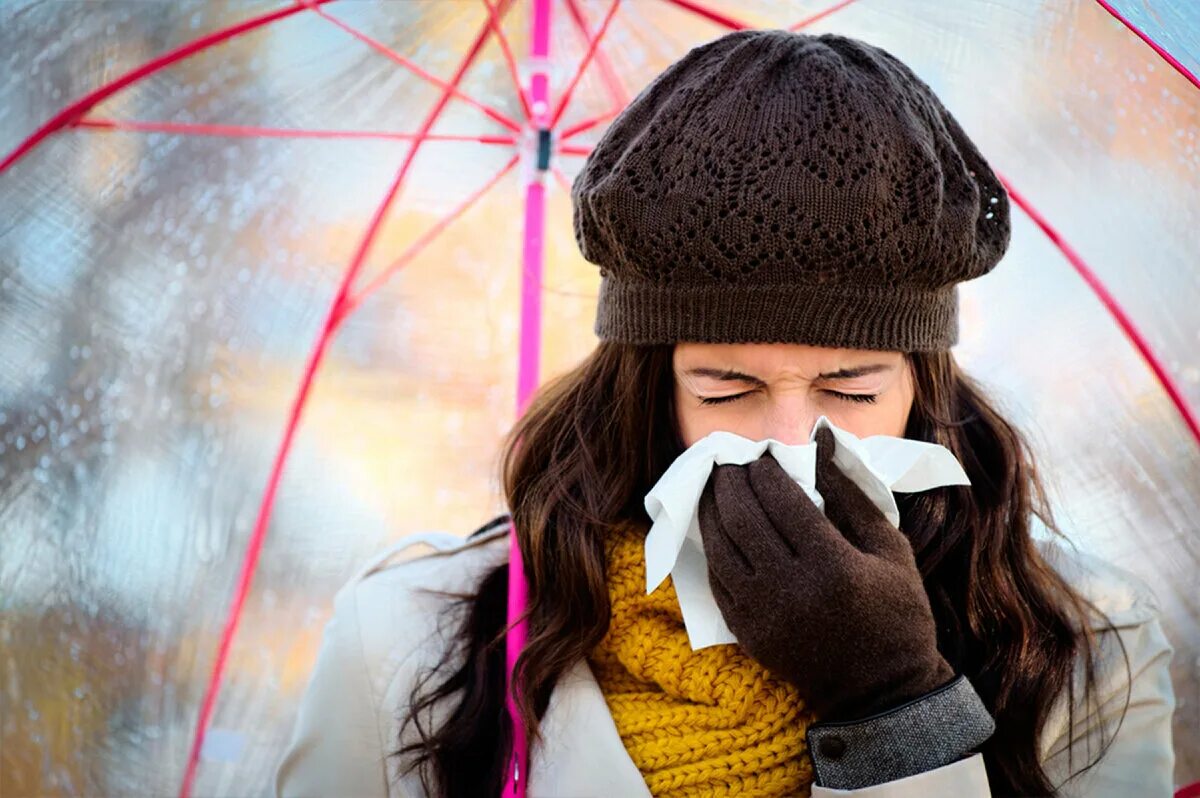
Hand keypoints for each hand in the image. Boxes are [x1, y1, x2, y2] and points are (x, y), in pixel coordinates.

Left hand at [697, 426, 953, 721]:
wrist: (881, 690)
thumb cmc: (896, 613)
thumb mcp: (890, 549)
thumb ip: (852, 494)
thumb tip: (821, 442)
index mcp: (832, 565)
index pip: (782, 501)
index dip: (764, 471)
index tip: (761, 455)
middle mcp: (791, 589)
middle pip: (743, 519)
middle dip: (730, 482)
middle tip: (728, 462)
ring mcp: (763, 614)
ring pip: (719, 548)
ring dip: (711, 510)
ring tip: (715, 486)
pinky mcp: (747, 633)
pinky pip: (716, 580)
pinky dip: (712, 548)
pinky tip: (715, 528)